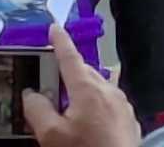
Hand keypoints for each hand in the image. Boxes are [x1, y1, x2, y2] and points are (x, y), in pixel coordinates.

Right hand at [23, 23, 139, 146]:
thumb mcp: (51, 137)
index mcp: (88, 88)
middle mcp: (108, 90)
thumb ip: (38, 110)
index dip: (59, 41)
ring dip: (82, 92)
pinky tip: (90, 127)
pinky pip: (109, 105)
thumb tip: (32, 93)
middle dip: (67, 74)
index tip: (53, 27)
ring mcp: (122, 106)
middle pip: (83, 73)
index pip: (69, 56)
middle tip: (51, 87)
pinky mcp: (130, 123)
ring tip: (69, 111)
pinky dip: (96, 107)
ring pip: (98, 88)